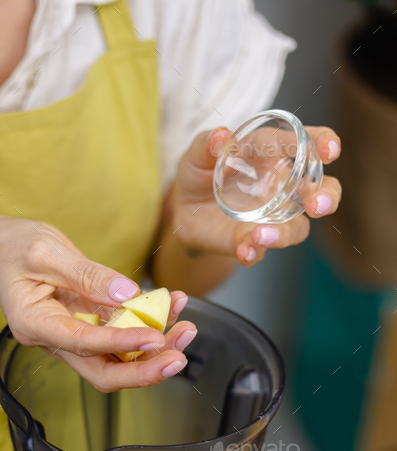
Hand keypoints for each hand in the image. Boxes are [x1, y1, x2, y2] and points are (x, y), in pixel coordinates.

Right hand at [0, 217, 196, 391]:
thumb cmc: (12, 248)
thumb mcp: (46, 251)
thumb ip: (87, 274)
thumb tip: (129, 294)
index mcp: (36, 325)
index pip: (84, 344)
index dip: (121, 345)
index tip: (154, 337)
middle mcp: (55, 341)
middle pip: (103, 373)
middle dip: (144, 370)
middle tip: (179, 355)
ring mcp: (73, 337)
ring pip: (117, 361)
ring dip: (154, 351)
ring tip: (187, 328)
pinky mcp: (87, 327)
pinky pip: (121, 337)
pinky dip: (149, 327)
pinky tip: (173, 308)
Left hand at [169, 125, 342, 267]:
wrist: (181, 211)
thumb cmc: (199, 173)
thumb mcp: (196, 154)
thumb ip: (206, 144)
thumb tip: (220, 138)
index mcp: (273, 154)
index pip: (307, 144)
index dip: (323, 143)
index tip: (330, 151)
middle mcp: (281, 186)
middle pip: (321, 190)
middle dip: (326, 197)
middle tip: (316, 205)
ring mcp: (271, 216)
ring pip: (296, 228)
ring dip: (284, 234)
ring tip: (260, 235)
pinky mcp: (251, 240)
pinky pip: (260, 250)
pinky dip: (254, 252)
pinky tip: (245, 251)